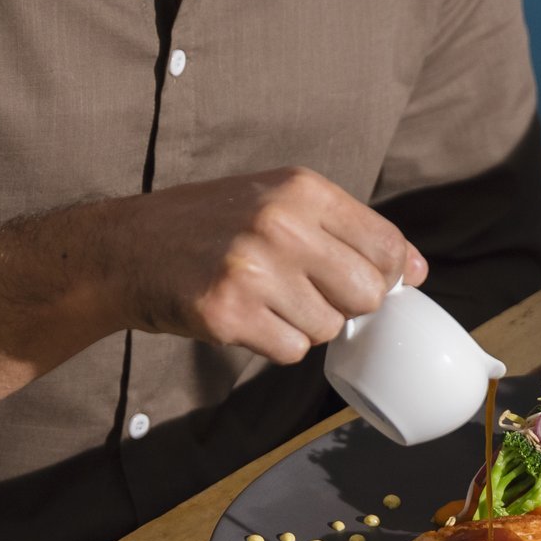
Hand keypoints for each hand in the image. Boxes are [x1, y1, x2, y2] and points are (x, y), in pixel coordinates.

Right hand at [86, 167, 423, 363]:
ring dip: (303, 326)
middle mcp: (281, 223)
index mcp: (302, 189)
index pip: (388, 247)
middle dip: (344, 305)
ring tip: (264, 299)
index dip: (387, 276)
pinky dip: (273, 343)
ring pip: (329, 328)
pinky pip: (291, 351)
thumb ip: (348, 230)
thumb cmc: (210, 226)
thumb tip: (415, 272)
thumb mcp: (278, 200)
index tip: (364, 281)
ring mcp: (252, 269)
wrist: (124, 248)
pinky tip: (244, 317)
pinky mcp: (227, 312)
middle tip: (304, 292)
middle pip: (367, 295)